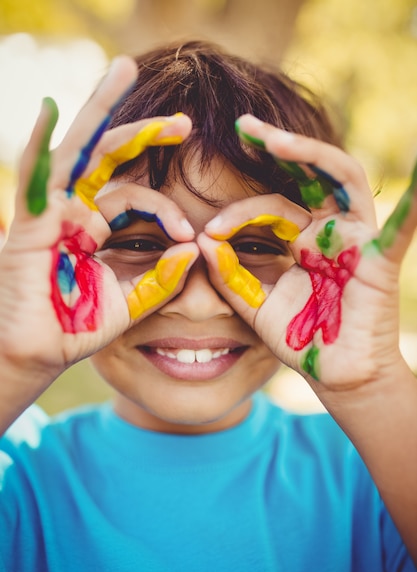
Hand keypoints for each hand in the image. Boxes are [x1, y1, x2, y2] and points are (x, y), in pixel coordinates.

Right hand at [0, 56, 196, 376]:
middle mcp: (75, 210)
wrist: (40, 353)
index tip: (190, 235)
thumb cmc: (79, 326)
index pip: (136, 197)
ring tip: (124, 70)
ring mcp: (52, 211)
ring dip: (99, 111)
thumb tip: (194, 250)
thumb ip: (161, 278)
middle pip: (109, 157)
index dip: (167, 208)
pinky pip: (34, 178)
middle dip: (144, 134)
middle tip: (184, 121)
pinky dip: (38, 144)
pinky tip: (48, 109)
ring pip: (77, 151)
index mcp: (98, 227)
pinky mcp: (31, 223)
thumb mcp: (132, 301)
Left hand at [198, 114, 416, 389]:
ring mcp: (356, 239)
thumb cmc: (301, 338)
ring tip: (272, 138)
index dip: (238, 213)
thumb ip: (231, 276)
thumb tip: (203, 241)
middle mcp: (330, 230)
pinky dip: (412, 207)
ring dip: (311, 154)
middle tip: (243, 126)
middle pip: (308, 174)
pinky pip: (398, 230)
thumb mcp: (257, 305)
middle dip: (278, 146)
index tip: (207, 231)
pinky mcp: (379, 260)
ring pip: (342, 179)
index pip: (271, 207)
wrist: (334, 374)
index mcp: (303, 238)